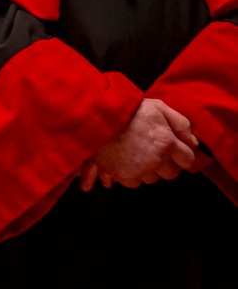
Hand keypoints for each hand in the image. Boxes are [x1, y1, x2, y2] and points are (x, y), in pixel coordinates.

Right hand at [83, 99, 198, 189]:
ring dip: (143, 170)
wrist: (94, 114)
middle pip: (169, 173)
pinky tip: (118, 163)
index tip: (173, 149)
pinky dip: (124, 174)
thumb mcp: (158, 107)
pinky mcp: (119, 174)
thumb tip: (193, 142)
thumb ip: (181, 123)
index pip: (187, 159)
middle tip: (150, 149)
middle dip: (163, 164)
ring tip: (131, 153)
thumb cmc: (126, 109)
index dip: (181, 154)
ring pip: (149, 179)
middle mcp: (154, 160)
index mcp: (166, 143)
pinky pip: (129, 182)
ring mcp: (137, 169)